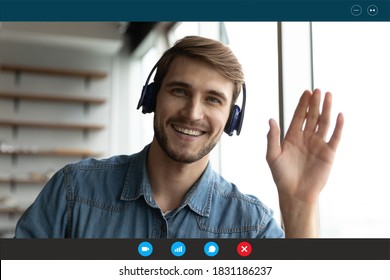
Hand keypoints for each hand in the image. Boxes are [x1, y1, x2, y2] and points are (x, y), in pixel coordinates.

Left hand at [266, 89, 343, 203]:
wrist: (295, 193)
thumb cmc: (282, 176)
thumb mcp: (272, 156)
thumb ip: (272, 138)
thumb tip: (270, 120)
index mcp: (292, 137)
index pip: (299, 117)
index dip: (302, 105)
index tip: (306, 92)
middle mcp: (306, 138)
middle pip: (312, 117)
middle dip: (315, 103)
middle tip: (317, 90)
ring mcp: (318, 144)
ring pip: (324, 123)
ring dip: (326, 109)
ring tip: (328, 95)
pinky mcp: (328, 153)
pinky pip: (335, 137)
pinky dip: (338, 126)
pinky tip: (339, 115)